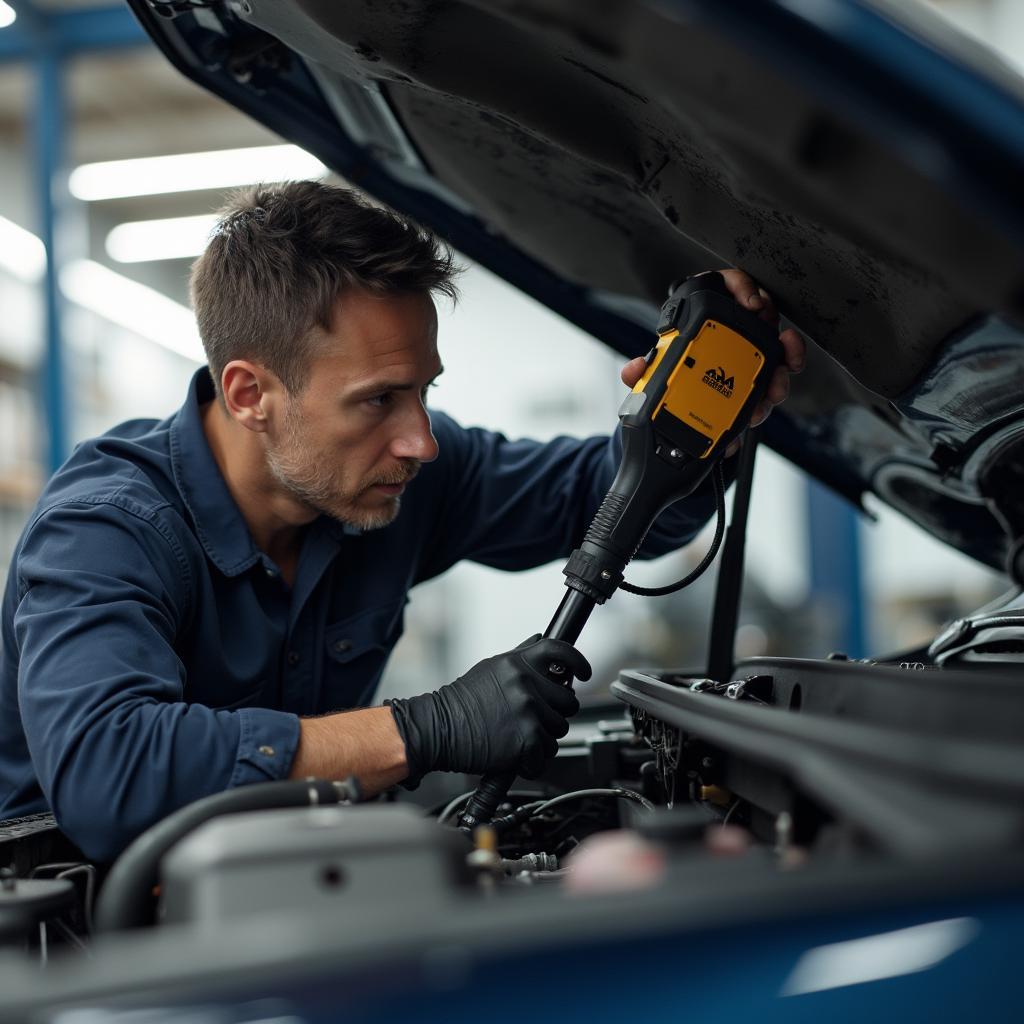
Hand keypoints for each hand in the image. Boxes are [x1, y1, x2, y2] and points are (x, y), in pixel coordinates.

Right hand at [386, 634, 588, 784]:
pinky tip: (516, 756)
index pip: (561, 652)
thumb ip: (519, 656)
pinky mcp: (526, 739)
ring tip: (520, 738)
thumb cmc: (459, 702)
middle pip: (568, 700)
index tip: (584, 673)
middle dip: (556, 713)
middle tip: (535, 720)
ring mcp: (527, 711)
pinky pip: (546, 753)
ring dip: (544, 739)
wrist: (436, 728)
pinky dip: (533, 761)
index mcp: (517, 663)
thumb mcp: (490, 668)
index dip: (579, 662)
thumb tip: (539, 641)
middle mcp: (525, 683)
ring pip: (560, 729)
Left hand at [620, 269, 804, 452]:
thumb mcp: (654, 372)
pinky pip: (775, 372)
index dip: (741, 288)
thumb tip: (635, 369)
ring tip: (776, 379)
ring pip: (774, 345)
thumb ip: (644, 371)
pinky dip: (780, 381)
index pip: (728, 285)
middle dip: (771, 327)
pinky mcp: (755, 373)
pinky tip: (775, 391)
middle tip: (775, 339)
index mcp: (706, 315)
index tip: (751, 304)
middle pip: (761, 316)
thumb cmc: (668, 373)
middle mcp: (730, 327)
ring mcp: (746, 349)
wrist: (674, 403)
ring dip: (785, 357)